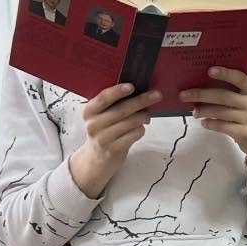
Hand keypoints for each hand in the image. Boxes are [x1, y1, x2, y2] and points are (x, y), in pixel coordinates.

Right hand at [67, 83, 160, 197]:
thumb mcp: (101, 116)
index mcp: (89, 111)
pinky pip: (134, 134)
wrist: (97, 158)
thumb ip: (113, 105)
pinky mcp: (114, 149)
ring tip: (147, 116)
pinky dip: (141, 129)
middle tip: (156, 95)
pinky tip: (140, 129)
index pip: (103, 98)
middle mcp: (93, 125)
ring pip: (131, 122)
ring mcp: (103, 138)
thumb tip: (139, 92)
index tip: (132, 86)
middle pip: (122, 109)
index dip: (118, 91)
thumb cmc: (104, 131)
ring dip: (144, 116)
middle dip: (141, 101)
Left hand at [178, 67, 246, 175]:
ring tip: (194, 112)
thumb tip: (204, 85)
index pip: (240, 78)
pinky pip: (223, 126)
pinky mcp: (245, 133)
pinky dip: (211, 124)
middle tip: (184, 95)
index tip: (209, 71)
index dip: (225, 74)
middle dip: (202, 94)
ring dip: (204, 111)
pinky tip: (204, 122)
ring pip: (221, 112)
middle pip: (224, 96)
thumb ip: (234, 93)